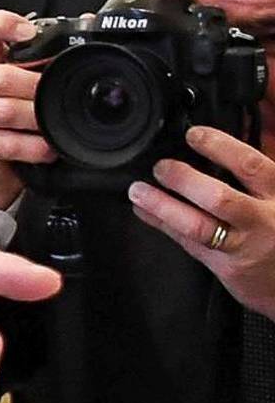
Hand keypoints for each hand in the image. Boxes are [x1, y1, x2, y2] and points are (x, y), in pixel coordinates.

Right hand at [0, 9, 53, 208]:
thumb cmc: (7, 117)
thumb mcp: (19, 82)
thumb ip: (44, 56)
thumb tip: (86, 21)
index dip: (1, 24)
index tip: (28, 32)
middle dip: (36, 87)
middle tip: (57, 93)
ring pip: (6, 111)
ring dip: (37, 117)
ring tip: (54, 121)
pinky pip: (9, 144)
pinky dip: (34, 146)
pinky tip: (47, 146)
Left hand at [129, 125, 274, 315]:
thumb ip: (255, 177)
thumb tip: (214, 149)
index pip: (249, 165)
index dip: (219, 147)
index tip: (194, 135)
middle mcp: (263, 220)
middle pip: (220, 198)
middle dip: (184, 180)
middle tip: (160, 167)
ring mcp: (244, 245)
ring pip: (198, 226)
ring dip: (162, 206)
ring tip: (139, 191)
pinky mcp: (229, 267)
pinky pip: (190, 244)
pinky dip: (163, 225)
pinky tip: (145, 212)